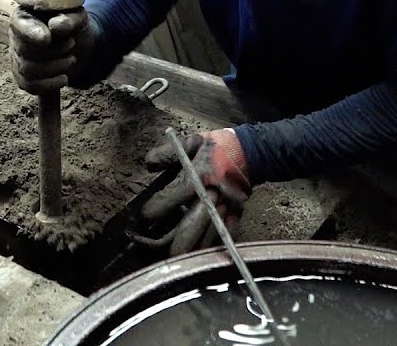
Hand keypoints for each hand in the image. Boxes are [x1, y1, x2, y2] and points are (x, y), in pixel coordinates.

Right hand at [9, 7, 92, 93]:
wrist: (79, 43)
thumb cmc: (74, 24)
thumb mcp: (78, 16)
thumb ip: (69, 18)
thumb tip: (55, 26)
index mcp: (25, 14)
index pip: (19, 24)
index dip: (31, 33)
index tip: (47, 39)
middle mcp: (15, 34)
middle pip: (24, 50)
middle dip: (52, 51)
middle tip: (72, 43)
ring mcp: (17, 56)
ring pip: (27, 69)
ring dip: (54, 68)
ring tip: (71, 60)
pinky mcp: (22, 74)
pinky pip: (28, 85)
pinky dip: (49, 85)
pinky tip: (64, 78)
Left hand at [140, 129, 251, 254]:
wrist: (251, 151)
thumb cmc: (217, 147)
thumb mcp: (190, 141)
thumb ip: (166, 154)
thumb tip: (148, 164)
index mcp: (198, 175)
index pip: (171, 199)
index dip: (155, 210)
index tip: (146, 216)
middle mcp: (211, 195)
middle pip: (190, 228)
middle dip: (172, 243)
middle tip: (156, 247)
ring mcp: (225, 208)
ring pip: (206, 239)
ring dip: (190, 250)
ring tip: (174, 255)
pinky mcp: (236, 215)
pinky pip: (223, 238)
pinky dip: (209, 247)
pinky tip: (197, 253)